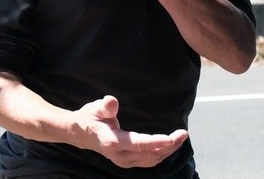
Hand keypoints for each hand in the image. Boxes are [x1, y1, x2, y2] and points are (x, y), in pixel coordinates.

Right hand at [72, 95, 187, 168]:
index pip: (137, 144)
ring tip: (181, 138)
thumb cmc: (89, 118)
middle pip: (149, 154)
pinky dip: (161, 153)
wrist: (80, 134)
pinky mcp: (128, 161)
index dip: (155, 141)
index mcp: (112, 142)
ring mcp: (125, 161)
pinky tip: (170, 145)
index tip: (171, 137)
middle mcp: (120, 156)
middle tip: (183, 133)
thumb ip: (105, 106)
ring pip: (151, 159)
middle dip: (169, 145)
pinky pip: (149, 160)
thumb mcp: (94, 108)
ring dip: (168, 150)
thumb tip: (113, 101)